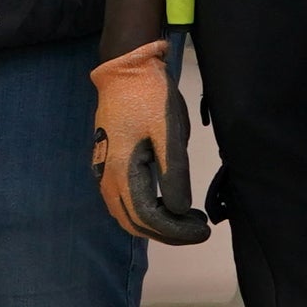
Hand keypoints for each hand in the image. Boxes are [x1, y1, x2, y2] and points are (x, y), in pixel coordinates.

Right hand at [90, 36, 210, 243]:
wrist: (125, 73)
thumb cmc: (150, 100)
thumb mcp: (169, 134)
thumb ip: (174, 174)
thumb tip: (180, 210)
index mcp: (122, 169)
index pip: (146, 216)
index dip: (176, 231)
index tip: (203, 231)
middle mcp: (107, 176)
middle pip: (132, 221)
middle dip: (167, 233)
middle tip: (199, 229)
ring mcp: (104, 170)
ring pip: (124, 213)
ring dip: (155, 223)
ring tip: (187, 218)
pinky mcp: (107, 163)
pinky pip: (121, 200)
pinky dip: (144, 211)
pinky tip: (167, 203)